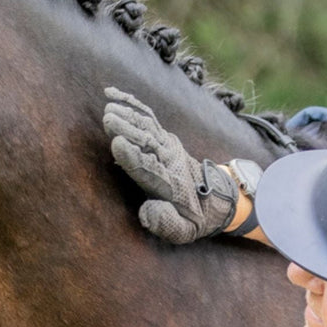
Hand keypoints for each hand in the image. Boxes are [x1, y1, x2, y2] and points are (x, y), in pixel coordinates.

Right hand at [103, 87, 237, 243]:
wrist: (218, 198)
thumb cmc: (195, 218)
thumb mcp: (186, 231)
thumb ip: (167, 223)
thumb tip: (146, 211)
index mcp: (171, 186)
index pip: (149, 169)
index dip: (133, 157)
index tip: (119, 144)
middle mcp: (169, 161)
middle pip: (146, 143)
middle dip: (128, 130)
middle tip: (109, 119)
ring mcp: (167, 147)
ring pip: (146, 128)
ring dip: (128, 117)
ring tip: (109, 108)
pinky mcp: (164, 138)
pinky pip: (147, 119)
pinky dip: (132, 105)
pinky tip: (111, 94)